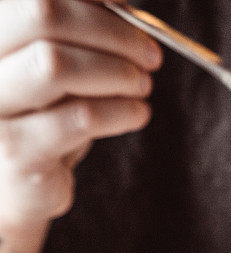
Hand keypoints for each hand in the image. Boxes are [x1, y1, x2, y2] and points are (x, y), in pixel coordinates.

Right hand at [0, 0, 162, 230]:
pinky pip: (77, 118)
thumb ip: (77, 32)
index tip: (127, 6)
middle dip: (109, 31)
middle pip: (43, 15)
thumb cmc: (37, 119)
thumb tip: (122, 4)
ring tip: (142, 86)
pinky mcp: (15, 150)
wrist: (11, 190)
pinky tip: (137, 114)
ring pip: (56, 65)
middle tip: (150, 55)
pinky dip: (119, 111)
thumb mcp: (54, 67)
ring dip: (116, 72)